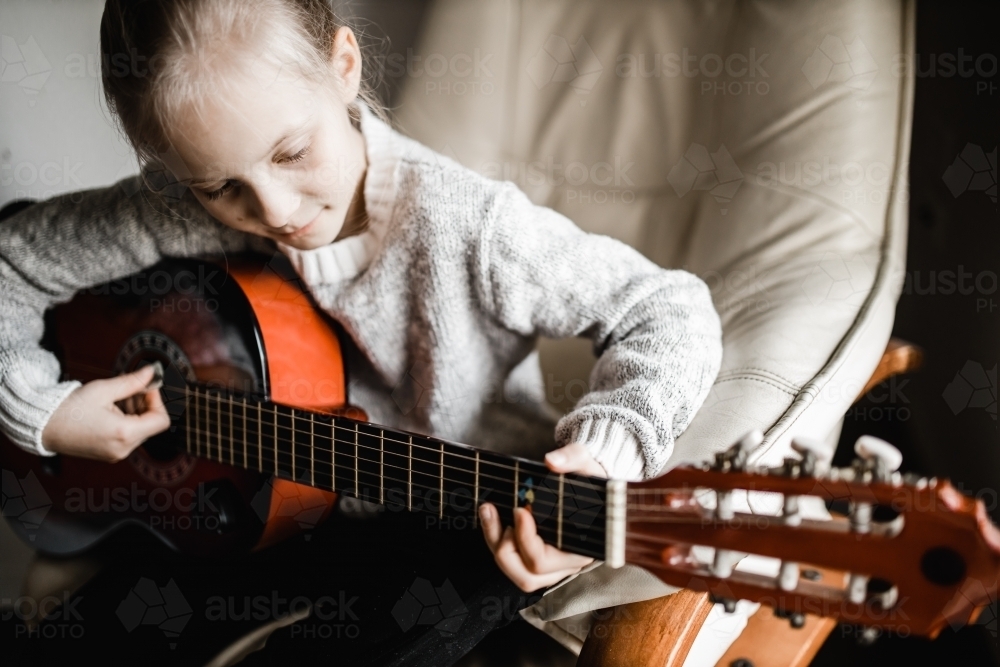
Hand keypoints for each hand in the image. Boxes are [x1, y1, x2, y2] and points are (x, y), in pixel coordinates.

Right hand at [41, 365, 171, 461]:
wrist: (43, 426)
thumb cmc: (69, 408)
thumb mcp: (103, 390)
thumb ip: (133, 382)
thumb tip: (153, 372)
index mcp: (124, 434)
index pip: (161, 421)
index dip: (157, 401)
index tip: (146, 387)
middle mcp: (123, 449)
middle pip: (151, 425)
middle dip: (144, 404)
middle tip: (128, 389)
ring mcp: (116, 454)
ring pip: (140, 430)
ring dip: (135, 412)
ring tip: (115, 398)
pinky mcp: (109, 454)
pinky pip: (128, 437)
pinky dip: (126, 421)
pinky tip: (110, 409)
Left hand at [479, 442, 605, 591]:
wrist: (588, 483)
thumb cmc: (589, 478)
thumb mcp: (585, 462)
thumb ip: (573, 458)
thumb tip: (552, 462)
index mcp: (580, 548)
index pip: (543, 561)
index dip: (525, 539)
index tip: (520, 509)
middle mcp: (566, 564)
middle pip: (526, 577)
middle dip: (504, 546)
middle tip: (502, 513)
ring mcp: (550, 566)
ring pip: (516, 573)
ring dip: (496, 543)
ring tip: (489, 513)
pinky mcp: (536, 557)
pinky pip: (511, 561)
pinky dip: (495, 540)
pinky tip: (491, 515)